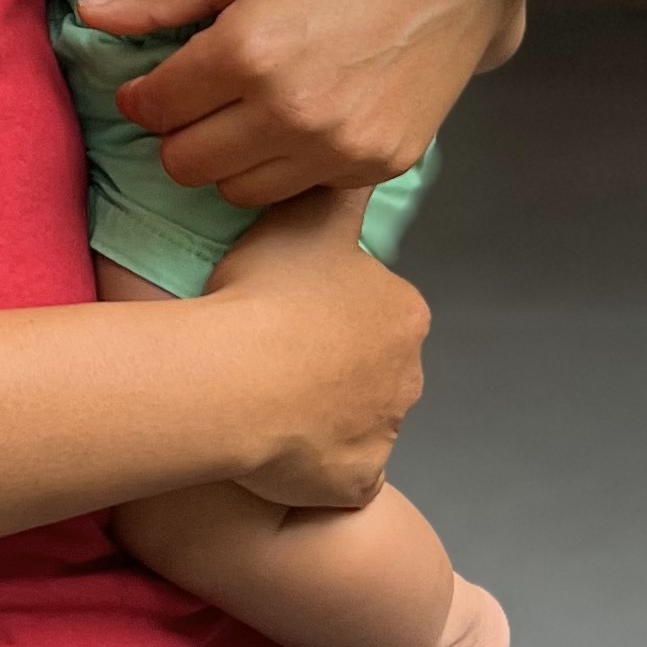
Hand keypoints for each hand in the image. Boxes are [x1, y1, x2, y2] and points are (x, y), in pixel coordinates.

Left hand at [75, 0, 532, 205]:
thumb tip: (89, 21)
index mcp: (247, 52)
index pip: (155, 108)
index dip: (143, 96)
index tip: (150, 85)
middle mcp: (290, 112)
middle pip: (188, 163)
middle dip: (178, 132)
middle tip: (196, 99)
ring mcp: (339, 146)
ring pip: (238, 190)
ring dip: (228, 158)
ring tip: (247, 113)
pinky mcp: (380, 164)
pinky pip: (302, 190)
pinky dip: (287, 166)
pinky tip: (301, 121)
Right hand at [207, 190, 427, 508]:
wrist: (237, 381)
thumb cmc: (268, 293)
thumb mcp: (308, 216)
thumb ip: (340, 190)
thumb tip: (359, 163)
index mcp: (403, 312)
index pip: (372, 309)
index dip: (325, 309)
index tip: (282, 310)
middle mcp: (409, 375)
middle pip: (370, 369)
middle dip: (331, 367)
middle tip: (269, 355)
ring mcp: (386, 436)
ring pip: (354, 424)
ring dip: (321, 417)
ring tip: (263, 402)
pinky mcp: (358, 483)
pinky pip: (339, 476)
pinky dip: (315, 468)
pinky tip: (275, 450)